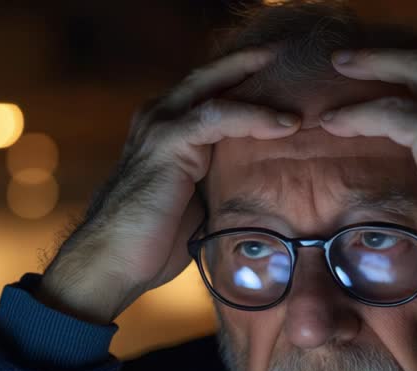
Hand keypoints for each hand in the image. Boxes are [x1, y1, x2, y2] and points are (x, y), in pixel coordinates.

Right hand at [39, 47, 300, 324]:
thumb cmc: (154, 239)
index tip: (288, 89)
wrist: (116, 260)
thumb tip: (259, 182)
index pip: (209, 93)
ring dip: (262, 95)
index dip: (245, 85)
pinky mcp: (167, 141)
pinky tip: (284, 125)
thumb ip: (216, 178)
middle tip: (293, 64)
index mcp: (166, 128)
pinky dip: (254, 116)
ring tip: (301, 108)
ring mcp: (160, 125)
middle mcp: (159, 116)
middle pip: (211, 77)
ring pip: (216, 90)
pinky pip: (217, 116)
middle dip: (252, 66)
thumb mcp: (195, 199)